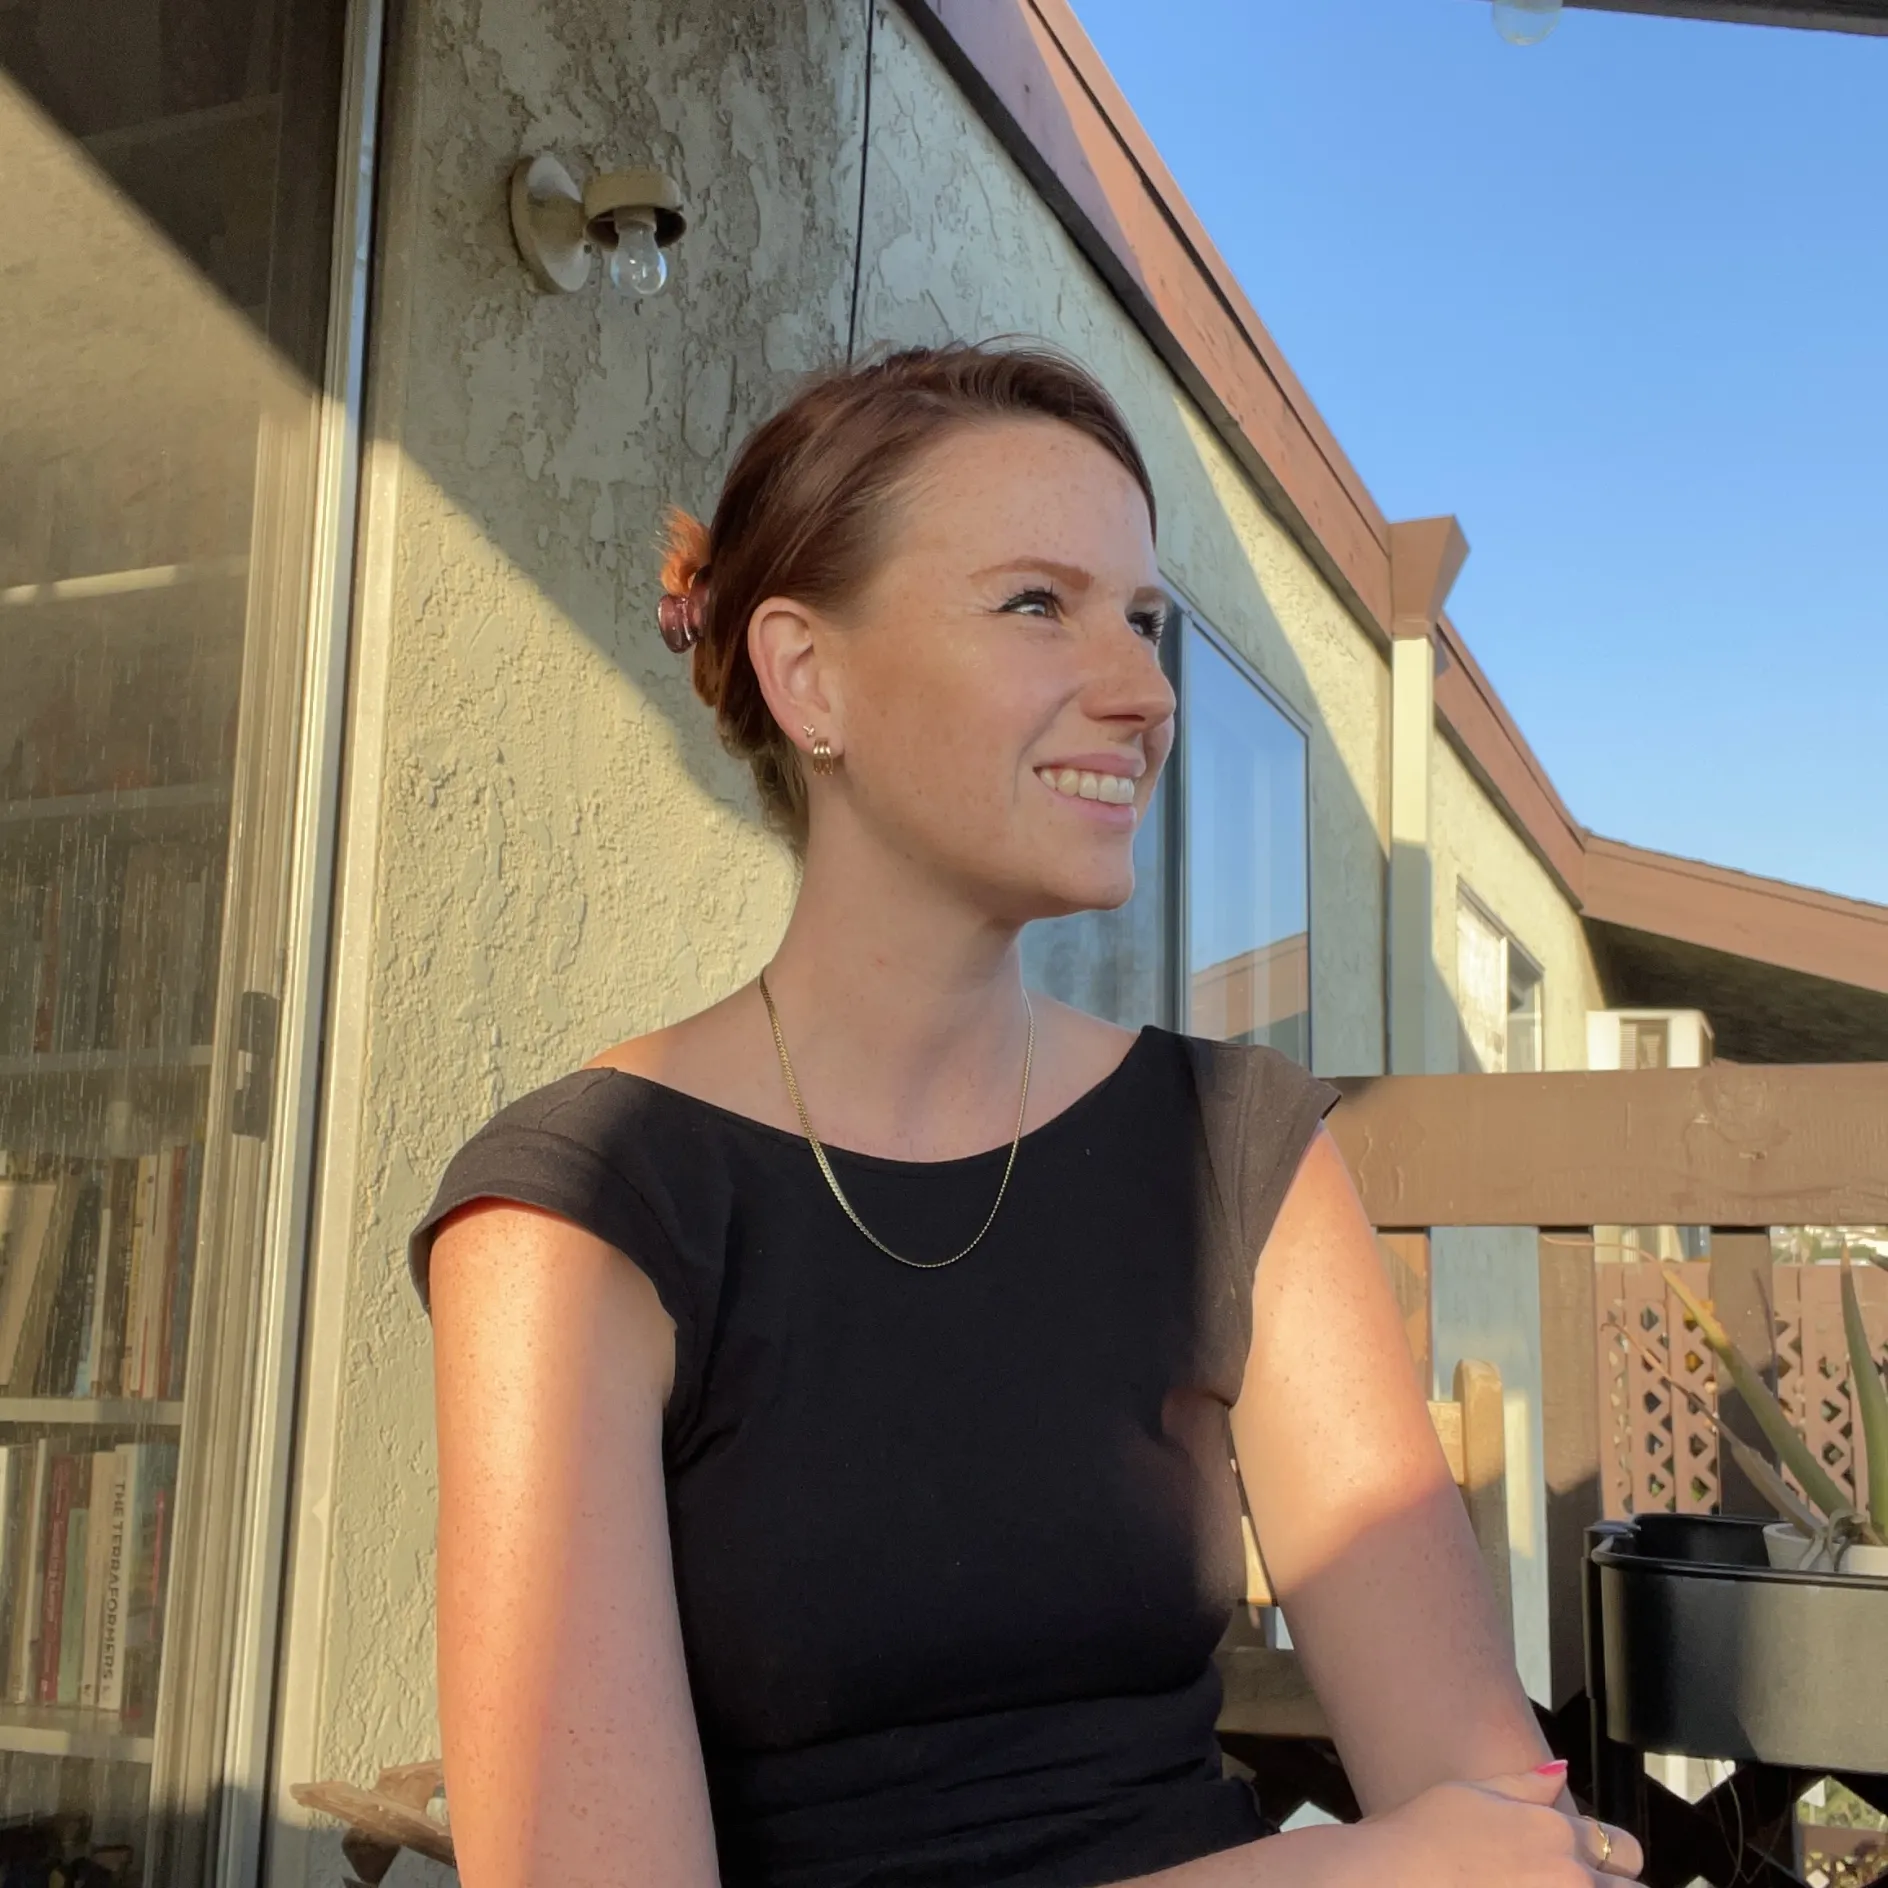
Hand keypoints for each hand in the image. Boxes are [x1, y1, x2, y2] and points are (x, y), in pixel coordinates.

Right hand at [1343, 1760, 1643, 1883]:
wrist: (1388, 1879)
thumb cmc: (1421, 1838)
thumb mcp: (1472, 1794)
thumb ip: (1526, 1785)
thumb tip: (1561, 1772)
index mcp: (1556, 1833)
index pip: (1625, 1849)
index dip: (1613, 1859)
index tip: (1596, 1866)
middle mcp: (1569, 1877)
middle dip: (1612, 1884)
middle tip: (1574, 1879)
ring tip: (1545, 1884)